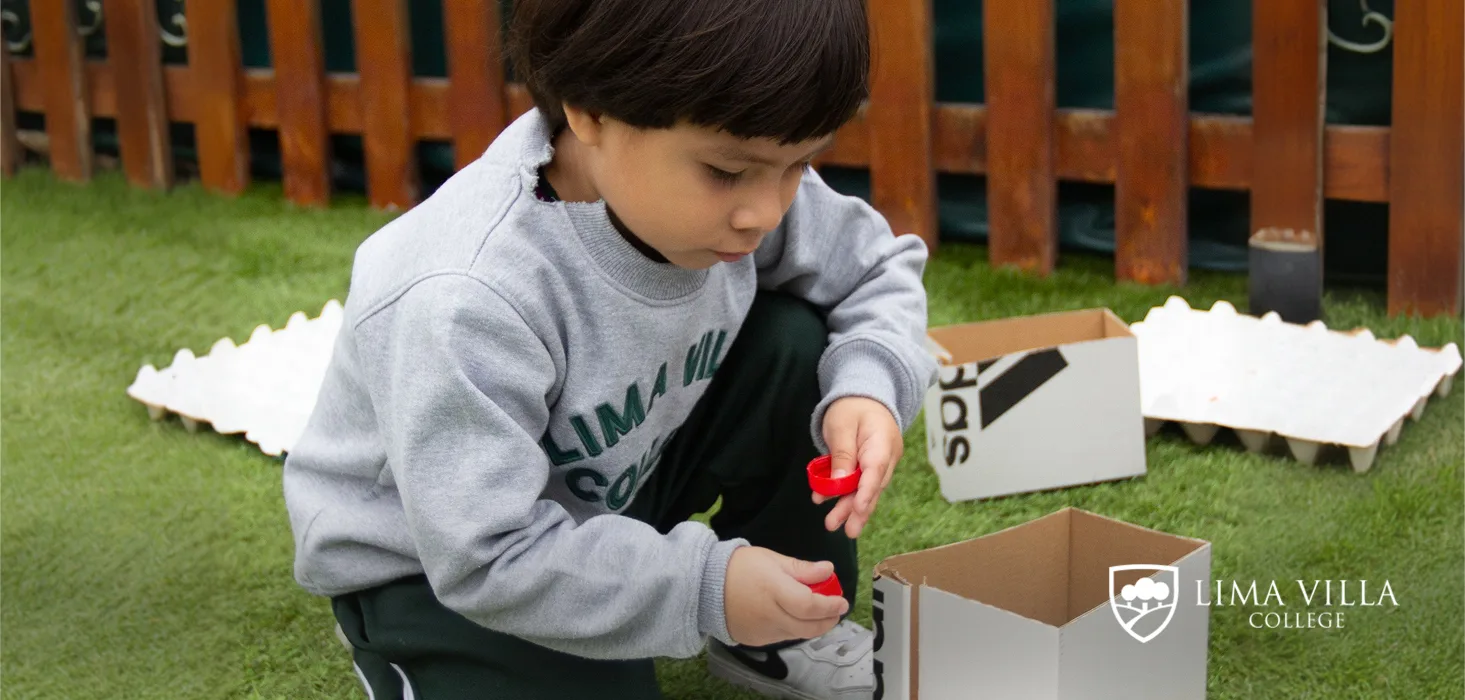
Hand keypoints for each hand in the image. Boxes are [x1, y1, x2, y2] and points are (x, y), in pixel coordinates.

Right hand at [723, 546, 848, 646]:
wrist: (705, 585)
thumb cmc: (739, 567)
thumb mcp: (772, 559)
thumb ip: (802, 568)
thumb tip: (829, 569)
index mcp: (774, 591)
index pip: (810, 606)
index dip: (830, 606)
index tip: (842, 601)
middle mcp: (770, 615)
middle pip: (809, 627)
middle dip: (828, 620)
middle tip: (836, 610)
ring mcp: (762, 631)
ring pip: (798, 634)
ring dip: (813, 626)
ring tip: (818, 612)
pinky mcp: (756, 640)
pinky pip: (783, 637)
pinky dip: (794, 629)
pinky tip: (794, 616)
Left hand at [816, 396, 901, 537]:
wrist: (864, 396)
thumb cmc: (852, 407)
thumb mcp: (841, 426)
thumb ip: (842, 454)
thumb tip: (840, 482)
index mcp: (881, 442)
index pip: (875, 471)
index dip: (867, 493)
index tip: (858, 511)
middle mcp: (886, 456)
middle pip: (872, 487)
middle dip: (857, 510)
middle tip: (846, 531)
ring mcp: (880, 462)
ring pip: (866, 489)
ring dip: (849, 507)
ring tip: (832, 523)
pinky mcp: (871, 466)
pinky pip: (859, 483)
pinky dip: (844, 493)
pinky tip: (825, 499)